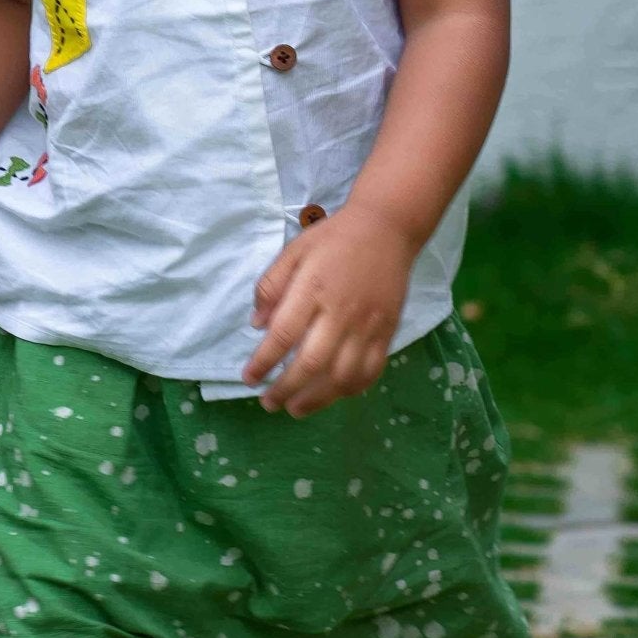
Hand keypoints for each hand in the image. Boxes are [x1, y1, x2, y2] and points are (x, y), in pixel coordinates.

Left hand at [242, 204, 417, 417]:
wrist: (386, 229)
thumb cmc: (333, 239)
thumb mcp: (293, 251)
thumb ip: (271, 286)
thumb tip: (257, 325)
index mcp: (312, 289)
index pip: (283, 335)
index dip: (263, 362)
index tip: (249, 378)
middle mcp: (341, 312)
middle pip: (311, 363)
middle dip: (285, 389)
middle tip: (268, 403)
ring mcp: (368, 325)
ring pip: (343, 375)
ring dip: (317, 398)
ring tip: (296, 408)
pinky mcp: (388, 331)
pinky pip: (371, 370)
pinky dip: (351, 389)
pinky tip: (333, 395)